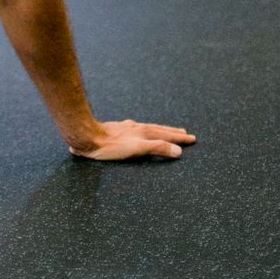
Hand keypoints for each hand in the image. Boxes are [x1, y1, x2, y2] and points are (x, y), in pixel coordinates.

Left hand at [69, 119, 196, 161]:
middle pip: (159, 129)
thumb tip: (178, 151)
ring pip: (149, 128)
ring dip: (161, 131)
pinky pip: (138, 129)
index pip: (166, 135)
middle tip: (185, 133)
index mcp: (143, 132)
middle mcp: (137, 127)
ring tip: (168, 131)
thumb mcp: (137, 149)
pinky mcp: (118, 130)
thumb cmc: (111, 146)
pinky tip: (140, 130)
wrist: (87, 137)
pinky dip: (146, 131)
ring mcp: (127, 128)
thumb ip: (157, 148)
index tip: (192, 138)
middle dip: (173, 132)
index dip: (179, 138)